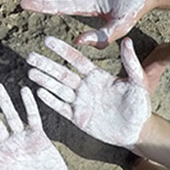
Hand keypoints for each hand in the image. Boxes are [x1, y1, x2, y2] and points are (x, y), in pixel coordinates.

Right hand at [27, 37, 149, 149]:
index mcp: (97, 76)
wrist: (138, 129)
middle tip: (30, 56)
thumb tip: (127, 40)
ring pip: (58, 89)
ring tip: (30, 72)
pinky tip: (38, 92)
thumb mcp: (137, 82)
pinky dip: (50, 101)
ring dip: (44, 81)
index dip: (62, 50)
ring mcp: (80, 102)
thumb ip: (130, 63)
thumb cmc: (139, 104)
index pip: (76, 60)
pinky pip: (61, 108)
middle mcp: (85, 87)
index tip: (47, 40)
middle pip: (62, 74)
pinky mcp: (78, 118)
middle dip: (46, 65)